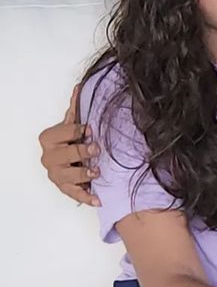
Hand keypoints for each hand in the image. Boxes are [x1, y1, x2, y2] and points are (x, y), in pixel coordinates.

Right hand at [39, 86, 100, 206]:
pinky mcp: (65, 189)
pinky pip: (75, 195)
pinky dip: (87, 197)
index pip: (63, 133)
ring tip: (97, 172)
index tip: (90, 129)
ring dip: (84, 174)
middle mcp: (49, 157)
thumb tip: (81, 86)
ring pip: (69, 176)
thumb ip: (76, 108)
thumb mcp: (73, 125)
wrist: (71, 160)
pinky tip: (98, 199)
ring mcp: (56, 175)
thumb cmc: (72, 140)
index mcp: (49, 139)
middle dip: (81, 151)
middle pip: (65, 155)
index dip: (77, 131)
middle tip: (96, 148)